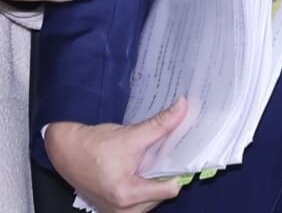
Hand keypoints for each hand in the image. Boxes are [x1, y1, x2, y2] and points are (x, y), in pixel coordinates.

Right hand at [45, 99, 186, 212]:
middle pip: (162, 194)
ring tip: (156, 157)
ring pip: (152, 197)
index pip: (170, 189)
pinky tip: (144, 166)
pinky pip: (140, 199)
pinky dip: (145, 183)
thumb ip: (160, 124)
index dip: (180, 168)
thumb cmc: (93, 145)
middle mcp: (124, 211)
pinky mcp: (115, 209)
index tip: (187, 151)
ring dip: (156, 178)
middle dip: (167, 172)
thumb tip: (183, 107)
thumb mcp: (130, 134)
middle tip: (171, 150)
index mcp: (127, 195)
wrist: (66, 151)